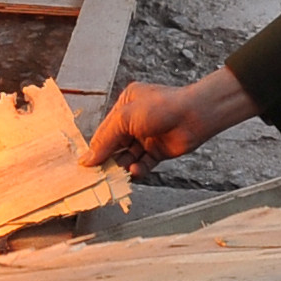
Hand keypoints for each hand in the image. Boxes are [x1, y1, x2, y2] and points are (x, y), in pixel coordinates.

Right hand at [83, 68, 258, 170]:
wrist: (195, 115)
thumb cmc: (160, 107)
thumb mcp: (125, 119)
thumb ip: (105, 140)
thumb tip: (87, 159)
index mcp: (125, 105)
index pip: (105, 130)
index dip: (96, 147)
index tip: (85, 164)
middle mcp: (135, 121)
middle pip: (115, 145)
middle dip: (108, 159)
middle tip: (99, 174)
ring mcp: (147, 136)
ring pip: (129, 156)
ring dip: (123, 166)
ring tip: (118, 175)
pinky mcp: (158, 151)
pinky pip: (144, 163)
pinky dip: (138, 169)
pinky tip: (135, 171)